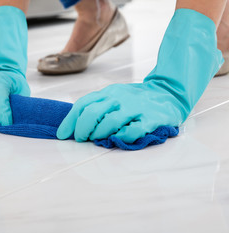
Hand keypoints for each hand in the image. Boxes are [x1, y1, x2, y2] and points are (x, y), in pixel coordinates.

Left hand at [57, 82, 182, 142]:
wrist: (169, 92)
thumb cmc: (135, 99)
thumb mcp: (115, 96)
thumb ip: (98, 107)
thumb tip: (75, 126)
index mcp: (109, 92)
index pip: (83, 104)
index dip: (70, 121)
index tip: (63, 135)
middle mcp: (120, 97)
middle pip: (92, 113)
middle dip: (82, 129)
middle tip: (81, 139)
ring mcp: (136, 107)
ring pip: (110, 122)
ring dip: (99, 135)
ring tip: (98, 140)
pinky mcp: (151, 118)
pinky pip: (133, 131)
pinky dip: (122, 138)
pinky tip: (119, 140)